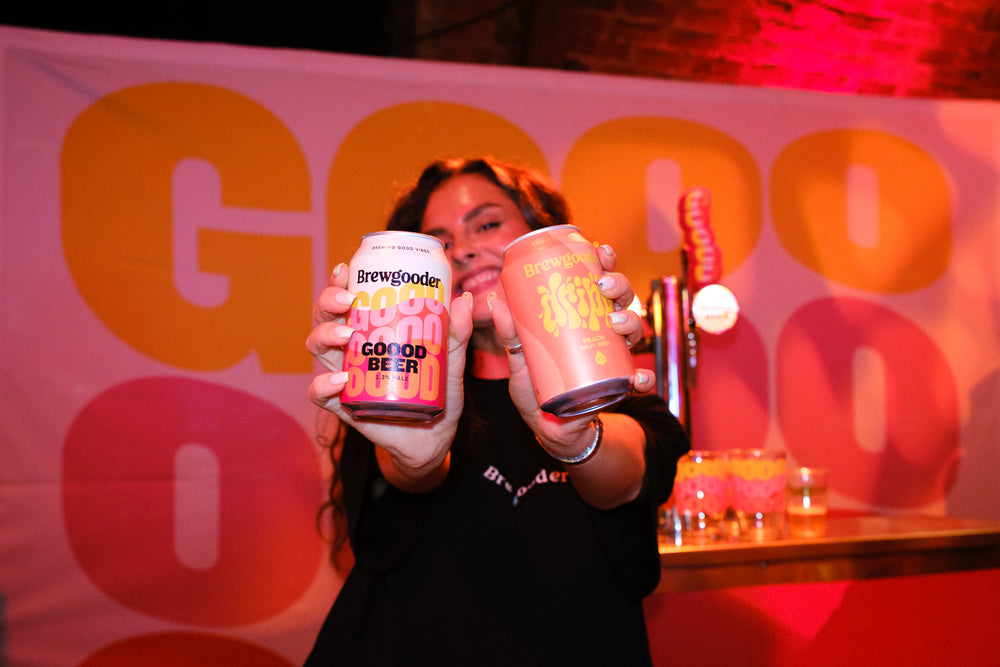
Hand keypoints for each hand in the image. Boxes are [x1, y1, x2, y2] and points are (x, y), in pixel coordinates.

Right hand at [306, 263, 474, 490]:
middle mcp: (352, 350)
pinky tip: (342, 380)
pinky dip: (323, 384)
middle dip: (327, 302)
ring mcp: (344, 377)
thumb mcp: (451, 363)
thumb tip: (463, 299)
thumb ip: (456, 335)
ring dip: (325, 335)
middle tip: (345, 299)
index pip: (347, 301)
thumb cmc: (436, 393)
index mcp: (371, 332)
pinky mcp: (343, 406)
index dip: (338, 282)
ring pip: (317, 348)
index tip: (345, 269)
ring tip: (346, 334)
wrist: (433, 438)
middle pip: (324, 318)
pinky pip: (320, 393)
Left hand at [487, 243, 654, 453]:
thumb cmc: (537, 388)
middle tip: (602, 286)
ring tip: (615, 321)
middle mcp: (605, 332)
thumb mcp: (521, 361)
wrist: (553, 430)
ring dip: (631, 321)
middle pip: (622, 299)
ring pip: (635, 330)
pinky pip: (641, 380)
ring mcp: (616, 358)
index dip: (606, 263)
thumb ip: (510, 336)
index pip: (599, 283)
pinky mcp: (621, 387)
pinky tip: (637, 377)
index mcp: (584, 317)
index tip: (601, 251)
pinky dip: (644, 378)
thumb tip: (493, 301)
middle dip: (619, 285)